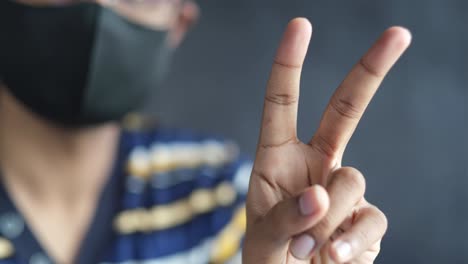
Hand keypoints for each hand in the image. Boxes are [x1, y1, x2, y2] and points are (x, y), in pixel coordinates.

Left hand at [243, 18, 410, 262]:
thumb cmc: (267, 259)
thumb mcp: (262, 239)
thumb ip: (283, 218)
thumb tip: (320, 195)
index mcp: (277, 158)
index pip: (282, 103)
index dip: (289, 65)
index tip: (301, 25)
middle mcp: (314, 163)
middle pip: (345, 110)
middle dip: (370, 71)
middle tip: (400, 33)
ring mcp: (343, 189)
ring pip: (353, 180)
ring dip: (330, 219)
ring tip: (308, 250)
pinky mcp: (366, 217)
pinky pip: (373, 219)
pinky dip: (352, 242)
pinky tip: (334, 259)